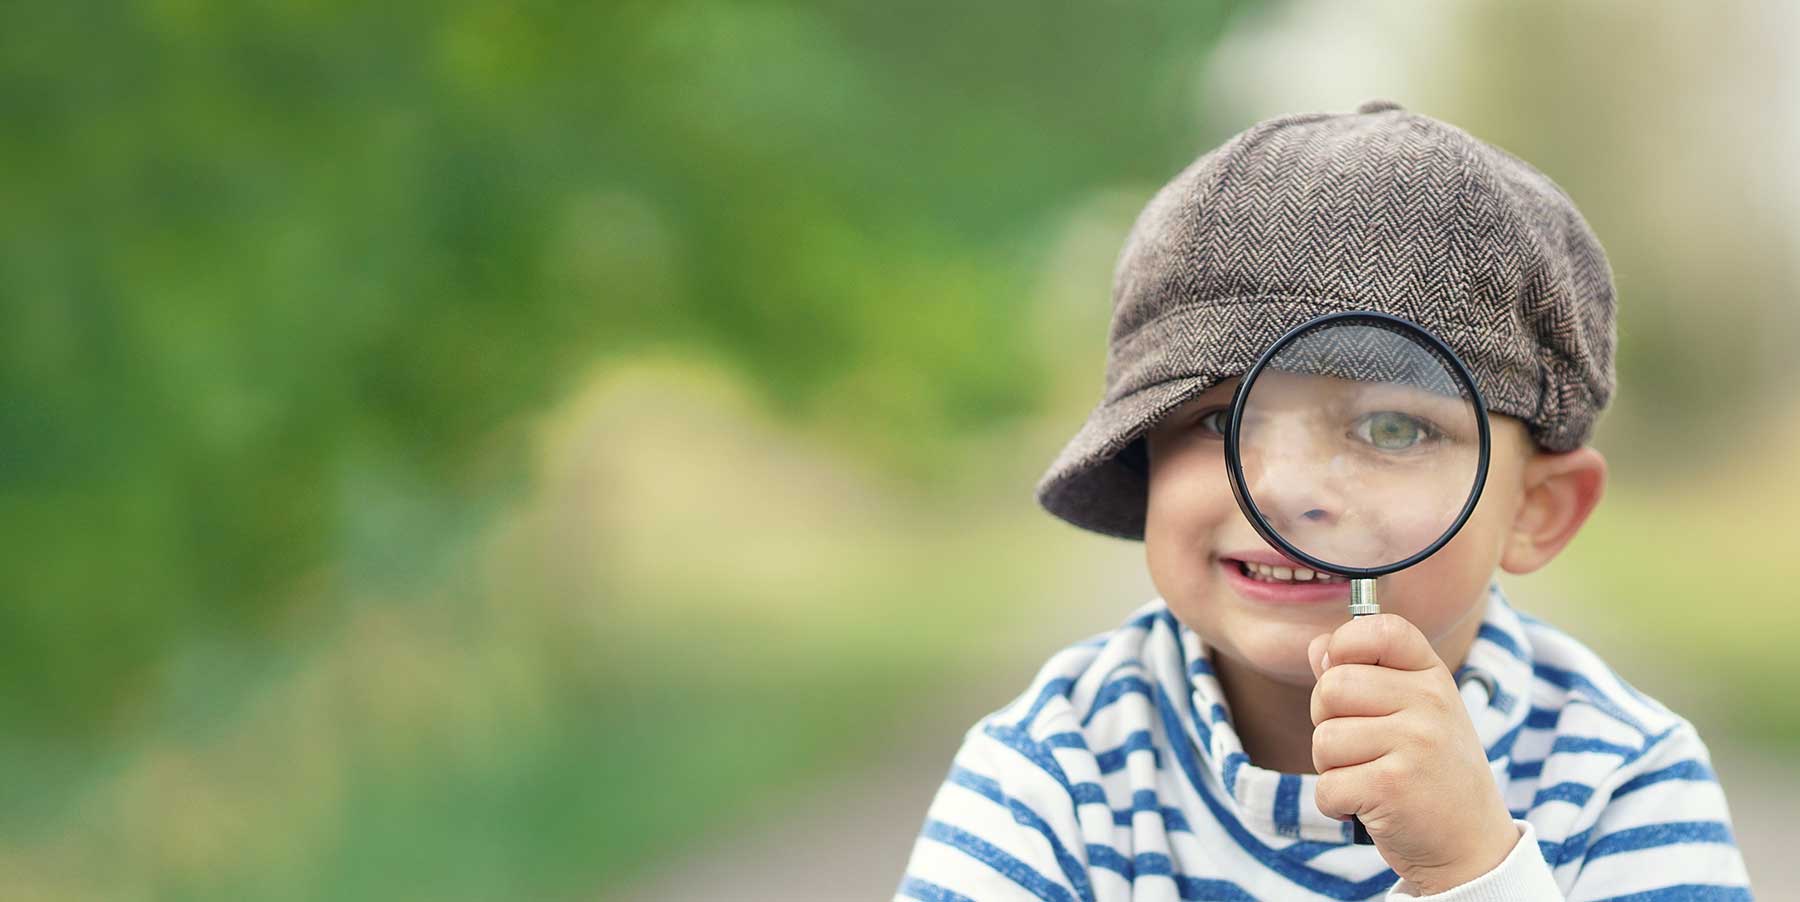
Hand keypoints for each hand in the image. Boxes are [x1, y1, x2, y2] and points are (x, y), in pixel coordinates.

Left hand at [1307, 614, 1520, 894]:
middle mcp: (1429, 703)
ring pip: (1324, 739)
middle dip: (1326, 721)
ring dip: (1330, 768)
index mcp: (1432, 677)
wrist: (1472, 846)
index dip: (1345, 643)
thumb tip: (1317, 646)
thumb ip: (1363, 676)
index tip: (1342, 671)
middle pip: (1332, 686)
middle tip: (1357, 747)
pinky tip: (1365, 806)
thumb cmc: (1430, 773)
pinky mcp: (1393, 786)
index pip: (1380, 629)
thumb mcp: (1412, 715)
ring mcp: (1415, 744)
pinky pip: (1327, 785)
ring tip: (1367, 778)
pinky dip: (1334, 803)